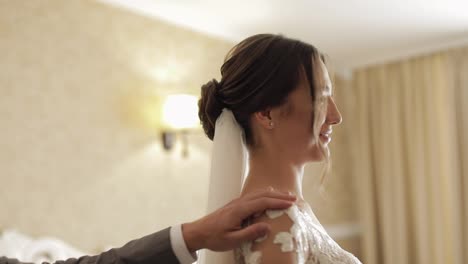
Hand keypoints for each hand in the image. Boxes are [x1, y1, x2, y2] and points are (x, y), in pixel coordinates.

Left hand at [181, 188, 295, 251]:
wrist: (198, 232)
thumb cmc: (214, 238)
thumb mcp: (232, 240)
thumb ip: (250, 233)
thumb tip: (268, 227)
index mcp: (239, 210)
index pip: (262, 202)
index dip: (277, 202)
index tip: (290, 204)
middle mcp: (239, 203)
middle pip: (262, 195)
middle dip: (279, 195)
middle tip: (294, 198)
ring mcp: (237, 203)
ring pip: (257, 194)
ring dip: (273, 193)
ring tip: (286, 195)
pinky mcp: (235, 205)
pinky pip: (253, 196)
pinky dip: (265, 195)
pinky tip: (268, 196)